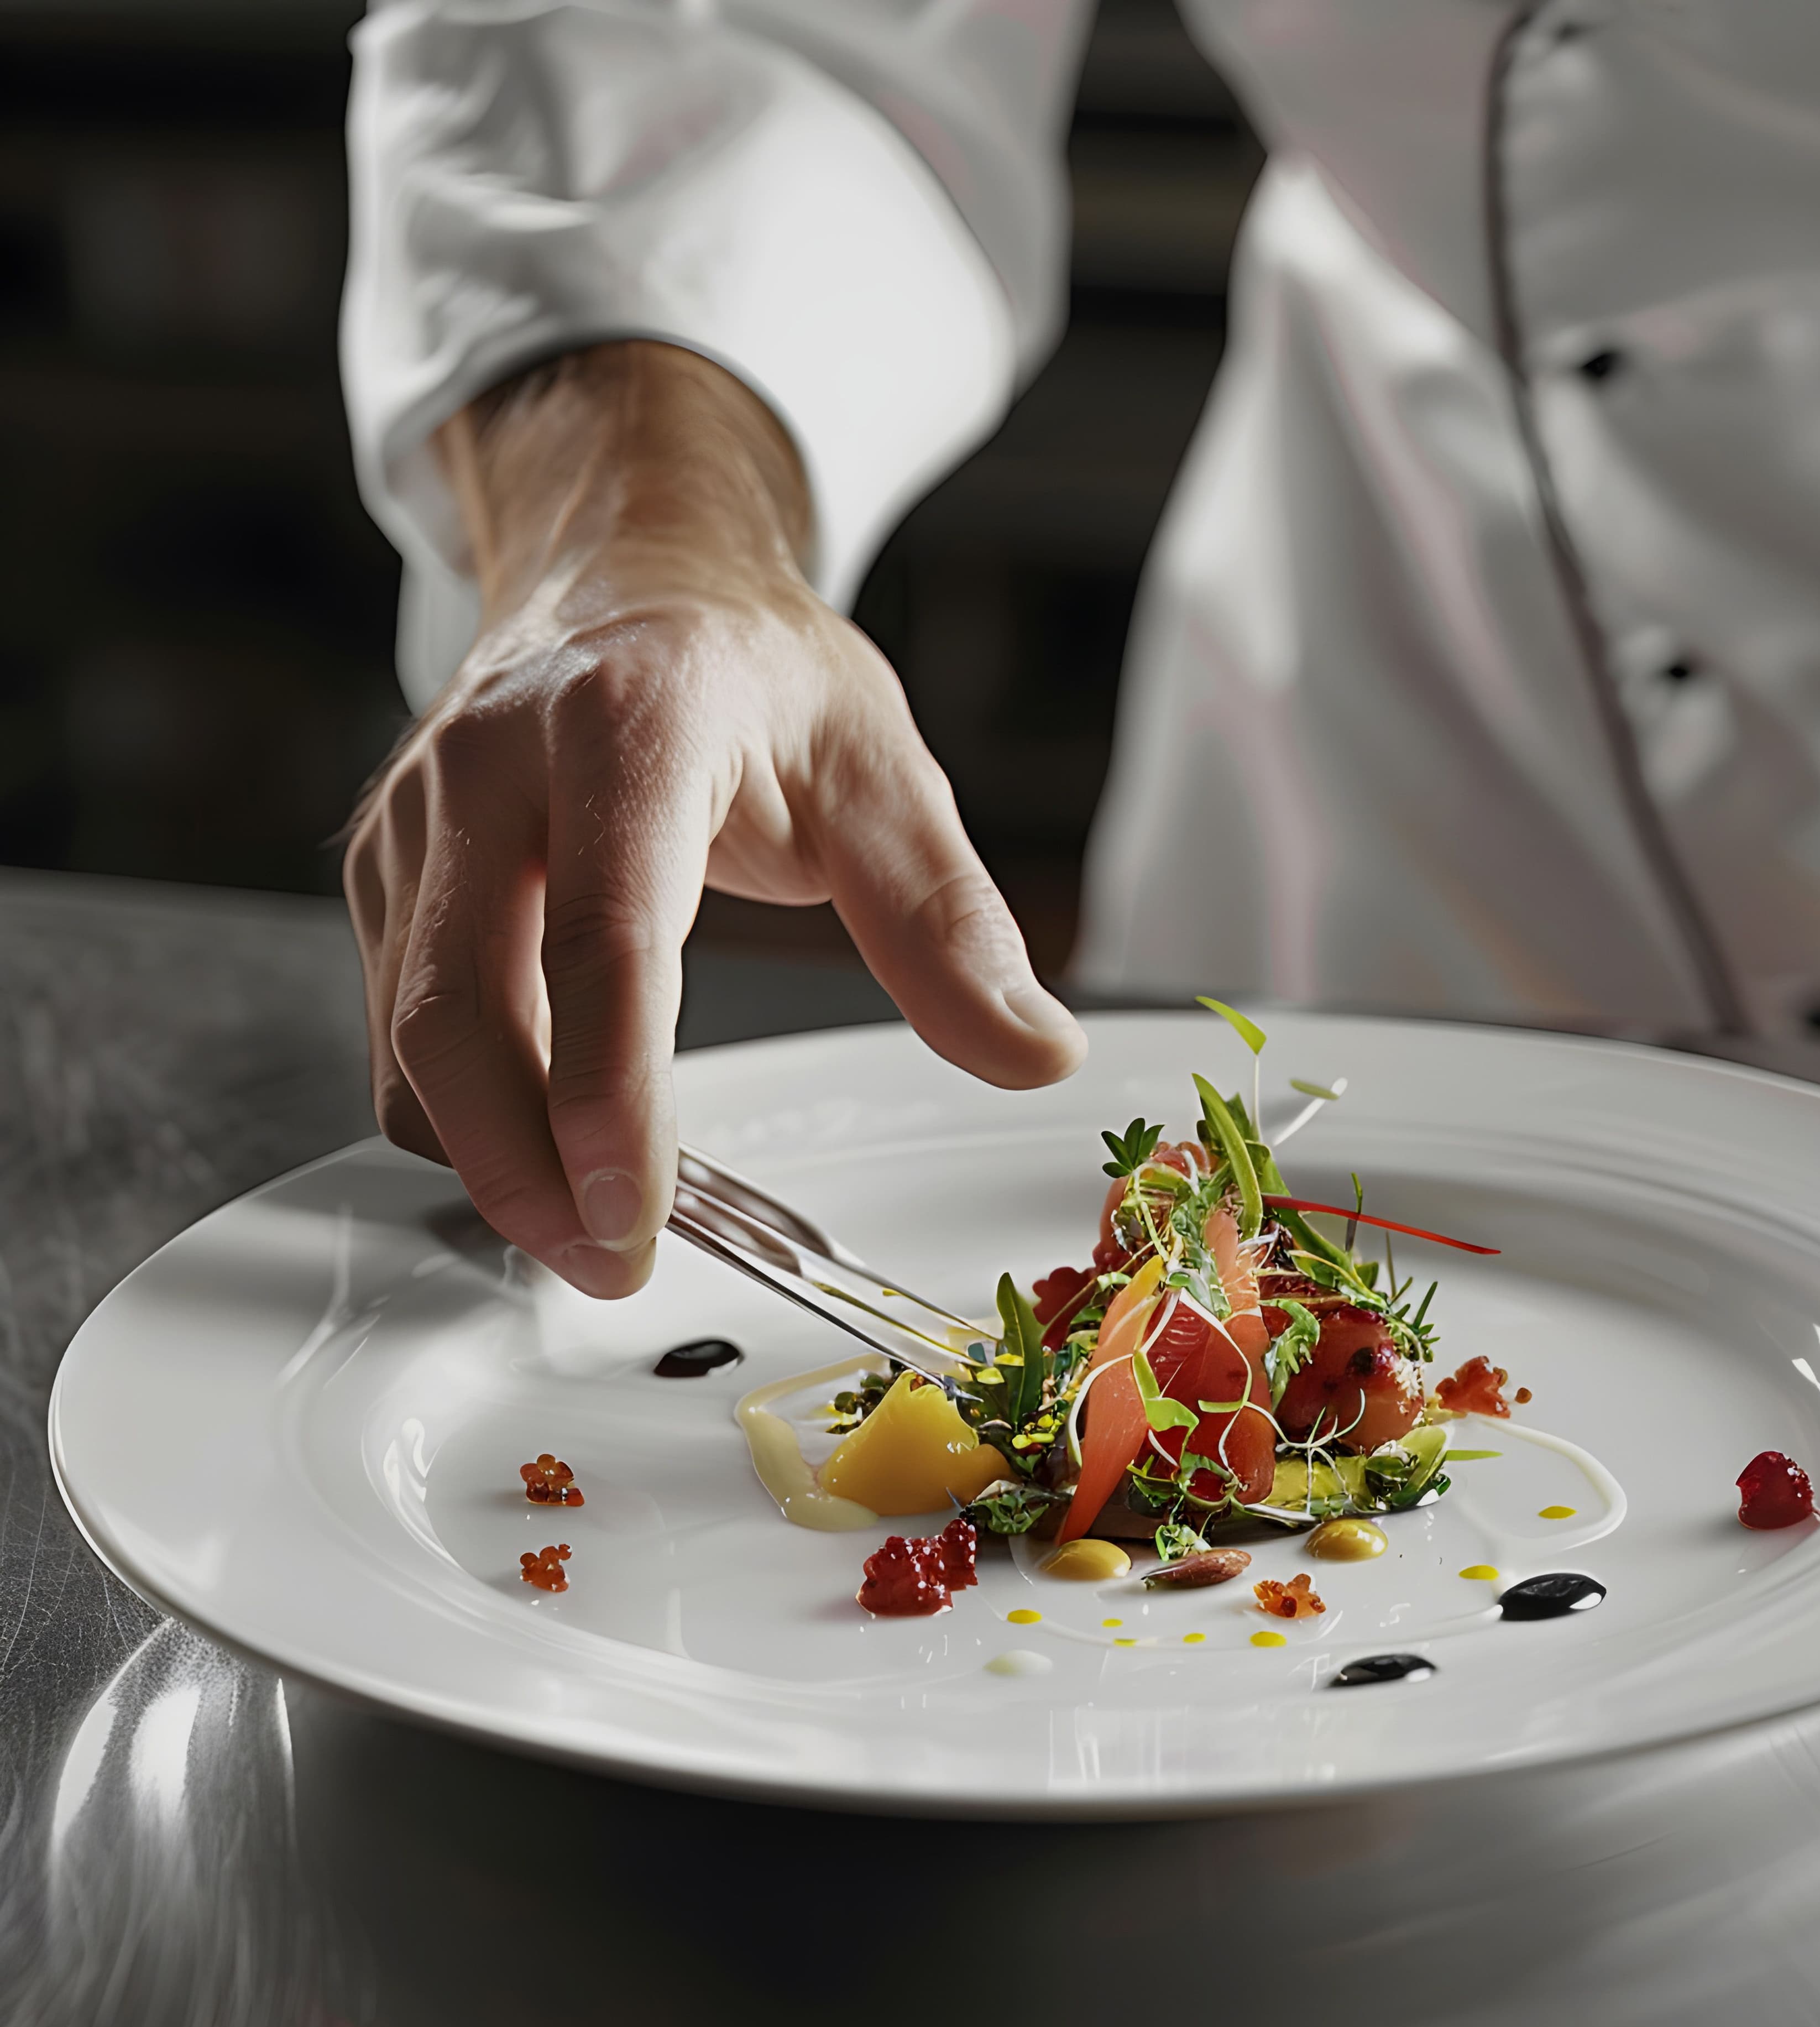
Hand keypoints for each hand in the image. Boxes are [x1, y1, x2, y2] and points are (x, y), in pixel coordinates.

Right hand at [343, 342, 1083, 1297]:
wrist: (633, 574)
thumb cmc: (757, 677)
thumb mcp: (885, 775)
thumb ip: (952, 926)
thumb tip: (1035, 1055)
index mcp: (630, 724)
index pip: (604, 933)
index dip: (611, 1088)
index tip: (634, 1214)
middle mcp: (492, 764)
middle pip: (463, 1006)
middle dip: (526, 1166)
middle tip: (613, 1266)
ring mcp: (419, 821)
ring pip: (412, 1034)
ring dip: (488, 1158)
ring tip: (594, 1232)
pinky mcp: (390, 873)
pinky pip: (402, 1026)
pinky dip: (465, 1114)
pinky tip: (544, 1153)